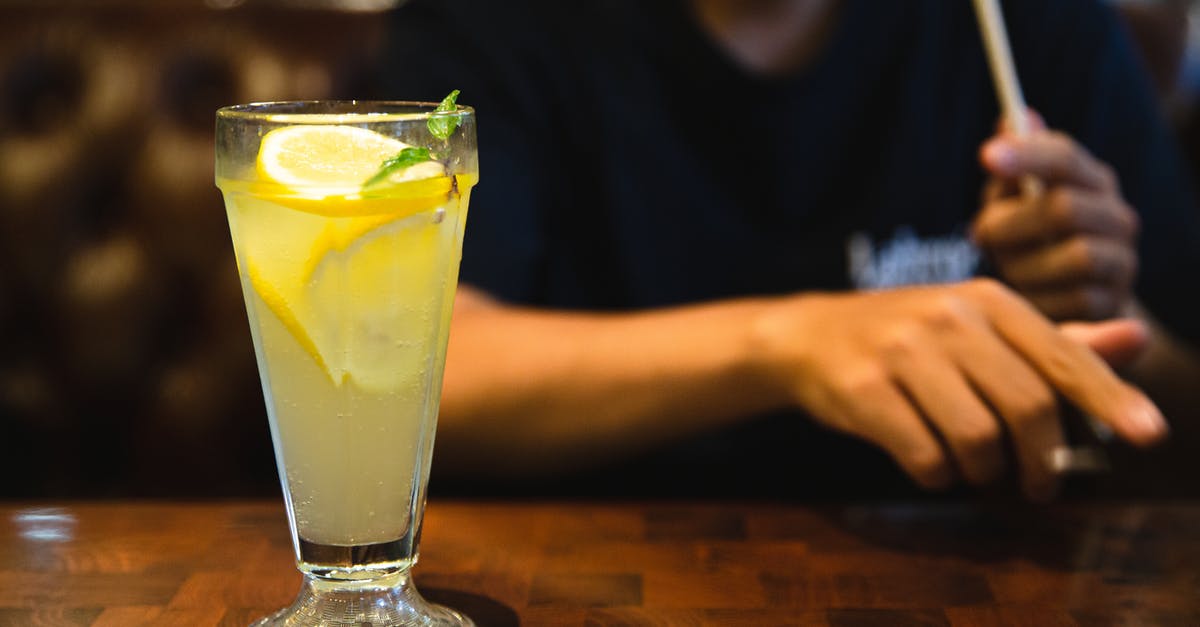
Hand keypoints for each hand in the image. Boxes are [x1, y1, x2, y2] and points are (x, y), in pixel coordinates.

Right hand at [752, 279, 1165, 499]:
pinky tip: (930, 465)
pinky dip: (938, 476)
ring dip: (984, 471)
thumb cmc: (908, 336)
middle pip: (1027, 406)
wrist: (809, 335)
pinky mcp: (863, 390)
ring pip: (977, 439)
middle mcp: (948, 319)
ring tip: (973, 466)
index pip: (1063, 355)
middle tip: (1038, 484)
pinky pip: (925, 456)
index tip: (1148, 434)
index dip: (1110, 398)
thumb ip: (1056, 340)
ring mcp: (902, 353)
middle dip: (1042, 460)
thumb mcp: (980, 326)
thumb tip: (1137, 339)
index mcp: (987, 301)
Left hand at [973, 123, 1138, 320]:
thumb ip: (1010, 169)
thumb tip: (1012, 118)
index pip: (1064, 156)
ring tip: (1005, 266)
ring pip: (1076, 257)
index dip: (1027, 154)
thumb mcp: (1013, 202)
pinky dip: (1038, 296)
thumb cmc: (1028, 239)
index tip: (985, 156)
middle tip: (979, 232)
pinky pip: (1074, 300)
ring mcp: (1122, 260)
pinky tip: (1023, 293)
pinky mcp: (1114, 302)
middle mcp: (1116, 216)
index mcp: (1091, 180)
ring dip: (1024, 264)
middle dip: (1012, 223)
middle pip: (1066, 207)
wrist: (1067, 299)